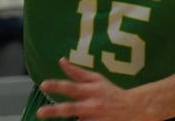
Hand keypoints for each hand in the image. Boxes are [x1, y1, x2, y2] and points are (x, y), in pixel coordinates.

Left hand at [36, 58, 157, 120]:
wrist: (134, 109)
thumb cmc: (111, 92)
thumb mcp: (96, 79)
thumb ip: (77, 72)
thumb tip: (61, 60)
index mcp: (91, 90)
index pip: (71, 86)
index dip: (57, 85)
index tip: (43, 84)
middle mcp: (91, 105)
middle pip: (70, 108)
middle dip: (54, 111)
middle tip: (40, 113)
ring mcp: (95, 119)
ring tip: (48, 118)